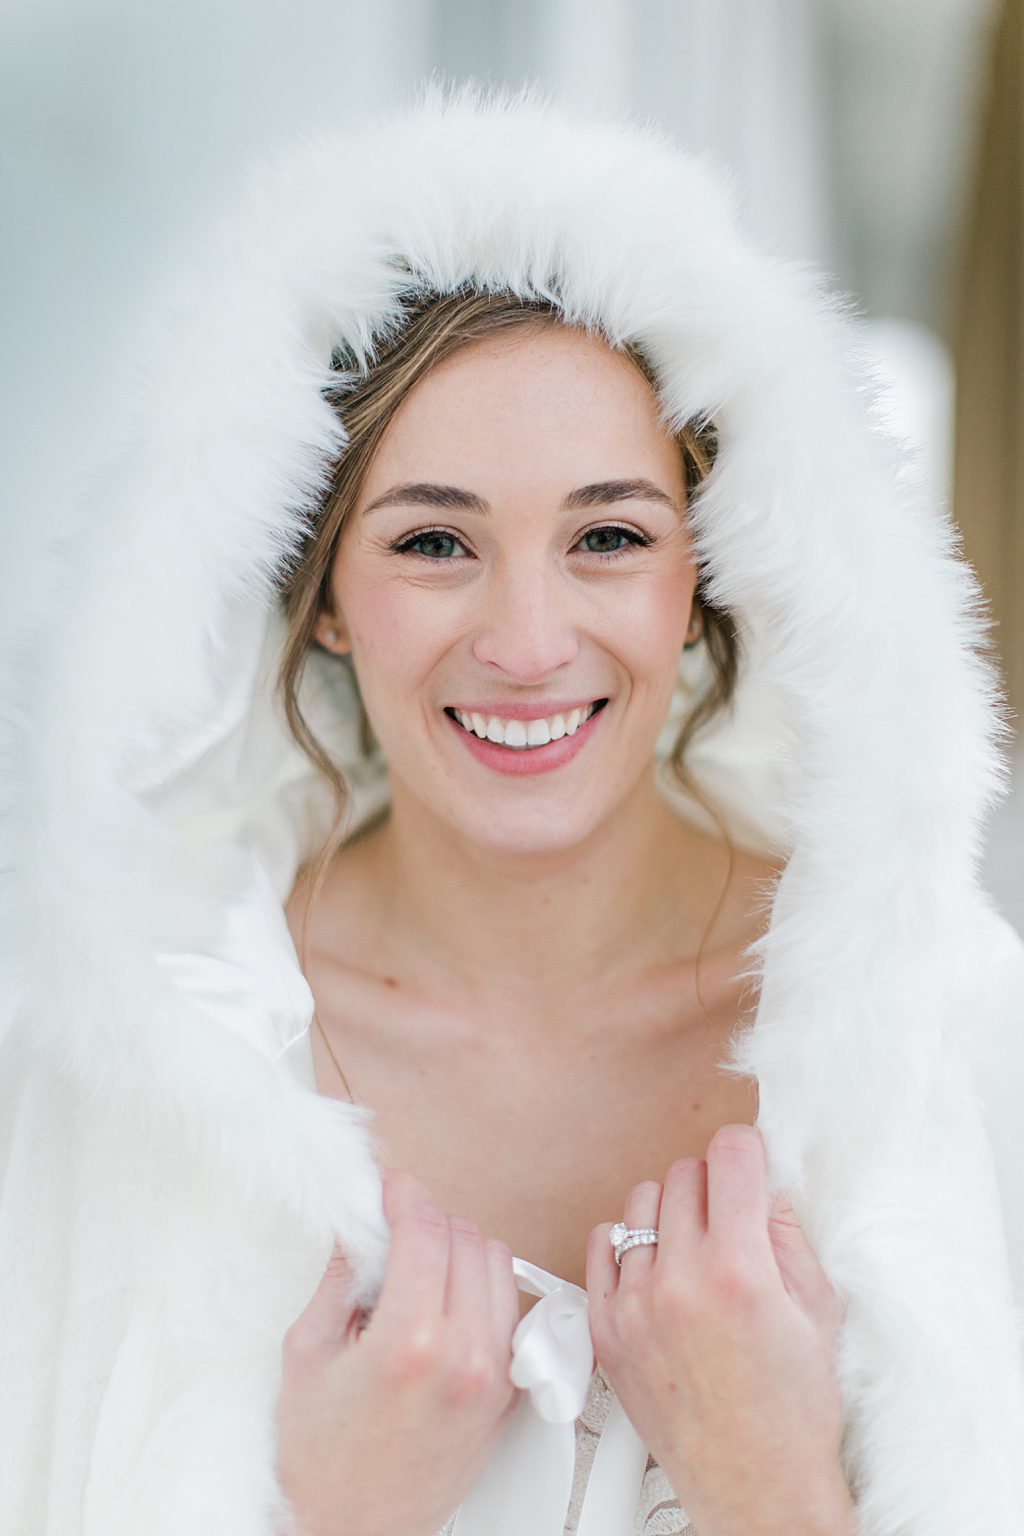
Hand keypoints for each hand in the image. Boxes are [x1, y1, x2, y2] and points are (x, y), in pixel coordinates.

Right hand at [277, 1170, 519, 1535]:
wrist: (352, 1531)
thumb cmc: (320, 1459)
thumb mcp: (308, 1353)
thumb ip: (340, 1276)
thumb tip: (360, 1224)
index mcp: (411, 1342)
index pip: (426, 1230)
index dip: (404, 1195)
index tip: (389, 1188)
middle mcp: (465, 1356)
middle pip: (469, 1239)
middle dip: (430, 1221)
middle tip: (395, 1229)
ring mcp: (494, 1378)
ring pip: (500, 1267)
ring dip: (462, 1250)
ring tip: (421, 1266)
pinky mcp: (508, 1396)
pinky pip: (512, 1313)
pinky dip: (486, 1291)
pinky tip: (450, 1300)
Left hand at [587, 1125, 856, 1535]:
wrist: (755, 1486)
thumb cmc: (793, 1411)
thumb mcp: (818, 1312)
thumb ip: (789, 1234)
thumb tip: (765, 1183)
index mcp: (739, 1273)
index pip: (730, 1156)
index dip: (748, 1153)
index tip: (751, 1163)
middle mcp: (680, 1284)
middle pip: (684, 1173)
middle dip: (714, 1186)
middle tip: (733, 1220)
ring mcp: (634, 1306)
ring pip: (640, 1201)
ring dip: (672, 1213)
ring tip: (696, 1250)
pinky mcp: (605, 1329)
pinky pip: (602, 1244)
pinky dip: (630, 1245)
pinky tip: (658, 1269)